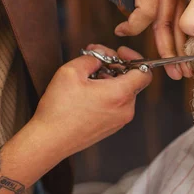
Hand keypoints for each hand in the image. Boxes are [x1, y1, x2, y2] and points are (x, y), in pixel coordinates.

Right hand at [29, 44, 151, 159]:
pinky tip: (87, 91)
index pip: (145, 73)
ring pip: (123, 93)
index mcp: (120, 95)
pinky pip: (116, 105)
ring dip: (109, 80)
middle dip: (115, 66)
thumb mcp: (72, 71)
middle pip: (132, 81)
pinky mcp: (110, 128)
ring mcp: (119, 121)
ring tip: (88, 75)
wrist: (49, 141)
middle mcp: (125, 110)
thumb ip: (91, 58)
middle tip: (96, 59)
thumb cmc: (59, 109)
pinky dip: (107, 94)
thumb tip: (100, 57)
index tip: (119, 53)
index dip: (134, 58)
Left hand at [106, 0, 191, 79]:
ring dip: (182, 49)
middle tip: (174, 73)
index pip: (147, 12)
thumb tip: (131, 23)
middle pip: (169, 23)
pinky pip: (184, 20)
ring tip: (185, 71)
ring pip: (180, 25)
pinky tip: (187, 54)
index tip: (120, 31)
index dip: (133, 26)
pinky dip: (185, 38)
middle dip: (170, 51)